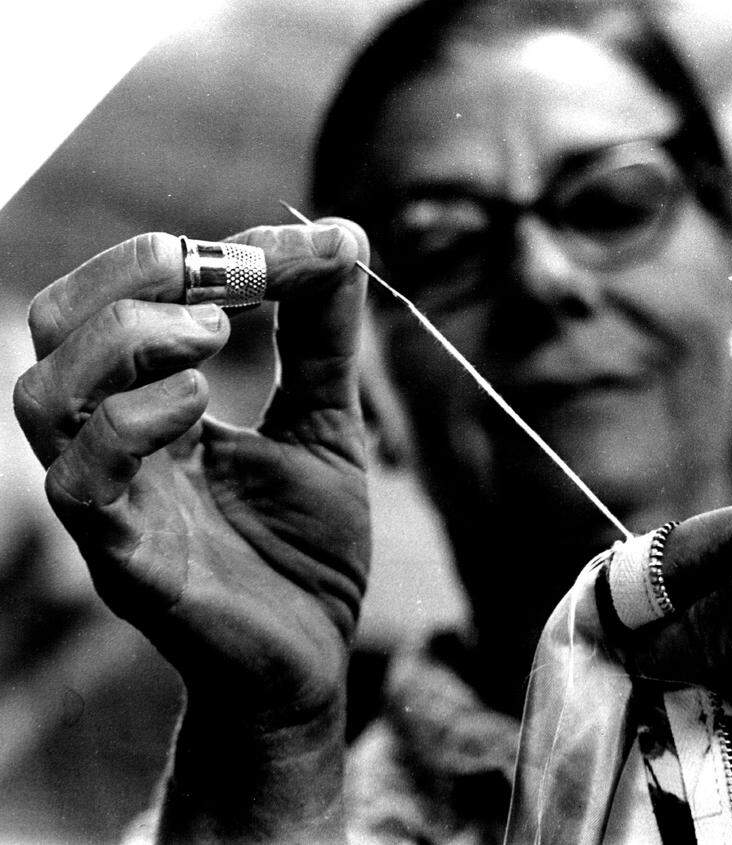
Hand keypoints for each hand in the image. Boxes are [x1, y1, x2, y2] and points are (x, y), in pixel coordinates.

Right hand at [13, 222, 370, 839]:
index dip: (203, 253)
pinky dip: (130, 425)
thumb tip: (344, 233)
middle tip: (234, 272)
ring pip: (40, 395)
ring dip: (126, 339)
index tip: (295, 250)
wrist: (314, 657)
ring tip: (213, 335)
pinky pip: (79, 483)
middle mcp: (112, 445)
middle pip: (53, 326)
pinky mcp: (125, 561)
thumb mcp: (325, 422)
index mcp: (151, 403)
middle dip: (134, 271)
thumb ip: (322, 339)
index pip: (126, 297)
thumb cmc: (307, 548)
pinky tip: (199, 412)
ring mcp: (111, 502)